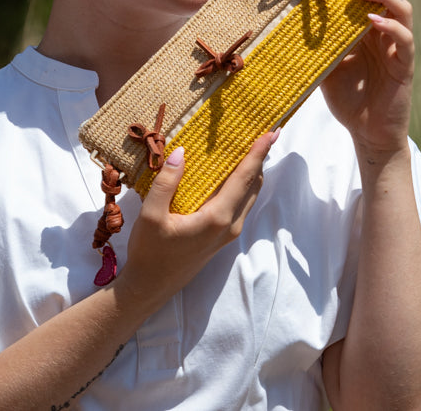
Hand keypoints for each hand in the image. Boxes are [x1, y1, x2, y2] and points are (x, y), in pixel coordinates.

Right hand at [112, 131, 276, 314]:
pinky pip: (241, 204)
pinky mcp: (223, 237)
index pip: (244, 178)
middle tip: (262, 133)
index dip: (258, 153)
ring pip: (249, 196)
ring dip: (252, 172)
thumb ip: (167, 183)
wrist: (150, 287)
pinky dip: (242, 185)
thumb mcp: (151, 215)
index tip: (271, 133)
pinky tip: (231, 174)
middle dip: (260, 158)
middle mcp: (230, 225)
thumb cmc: (150, 253)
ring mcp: (229, 233)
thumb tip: (181, 151)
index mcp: (217, 218)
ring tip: (250, 148)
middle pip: (253, 185)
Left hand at [321, 0, 414, 157]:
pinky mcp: (405, 64)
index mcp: (369, 26)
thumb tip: (291, 20)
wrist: (367, 133)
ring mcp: (398, 46)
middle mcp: (386, 31)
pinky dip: (391, 26)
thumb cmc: (348, 98)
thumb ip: (318, 43)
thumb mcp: (325, 65)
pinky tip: (373, 21)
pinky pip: (404, 39)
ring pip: (402, 8)